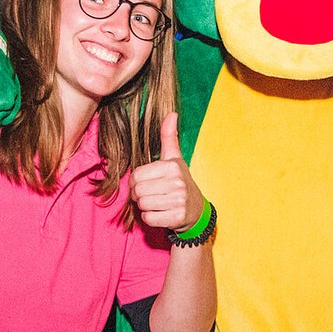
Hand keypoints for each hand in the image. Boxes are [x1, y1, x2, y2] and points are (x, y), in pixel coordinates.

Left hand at [129, 112, 204, 230]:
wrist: (196, 210)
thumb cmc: (180, 181)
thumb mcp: (175, 158)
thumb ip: (169, 136)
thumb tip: (171, 113)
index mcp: (172, 166)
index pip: (136, 175)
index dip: (137, 181)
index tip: (148, 182)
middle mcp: (177, 183)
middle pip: (138, 191)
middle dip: (140, 195)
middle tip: (152, 194)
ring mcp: (178, 201)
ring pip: (142, 205)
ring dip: (146, 207)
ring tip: (158, 203)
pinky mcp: (177, 218)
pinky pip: (149, 219)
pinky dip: (151, 218)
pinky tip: (162, 213)